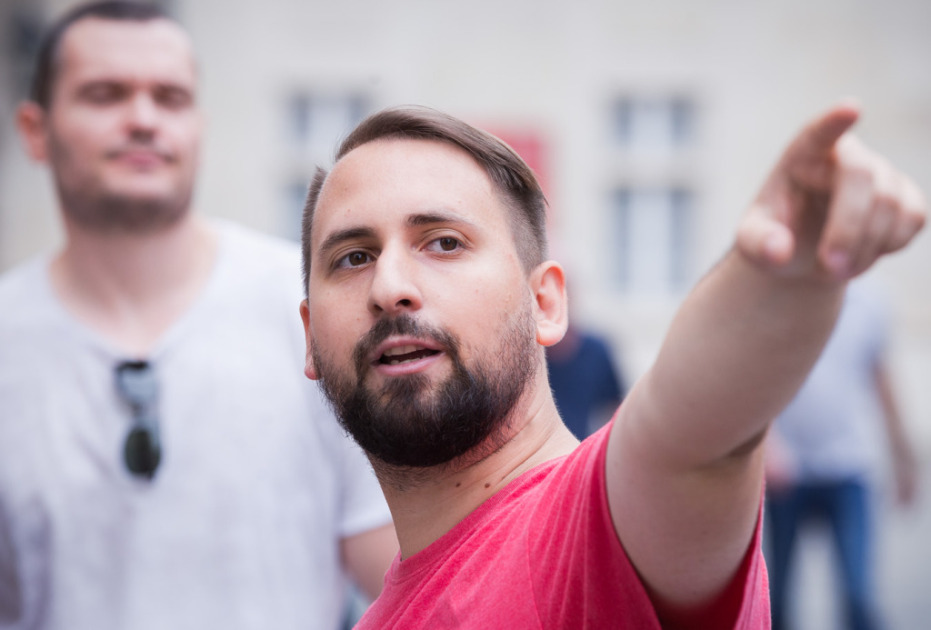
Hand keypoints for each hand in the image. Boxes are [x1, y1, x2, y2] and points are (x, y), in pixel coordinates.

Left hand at [737, 102, 925, 281]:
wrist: (804, 252)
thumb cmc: (773, 237)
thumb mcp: (751, 244)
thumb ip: (758, 245)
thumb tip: (779, 250)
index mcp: (802, 155)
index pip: (818, 132)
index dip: (835, 121)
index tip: (850, 108)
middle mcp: (845, 155)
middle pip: (862, 178)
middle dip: (849, 229)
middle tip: (830, 269)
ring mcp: (881, 172)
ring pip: (892, 204)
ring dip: (864, 247)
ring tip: (834, 269)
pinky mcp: (906, 195)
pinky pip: (913, 218)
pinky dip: (889, 246)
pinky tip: (861, 257)